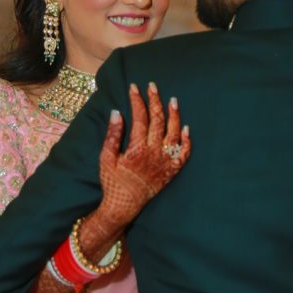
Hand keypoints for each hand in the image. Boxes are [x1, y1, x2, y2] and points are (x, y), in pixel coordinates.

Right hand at [77, 83, 190, 262]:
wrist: (125, 205)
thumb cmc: (113, 182)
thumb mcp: (106, 158)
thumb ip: (113, 135)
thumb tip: (117, 112)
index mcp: (137, 148)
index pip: (140, 117)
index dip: (137, 100)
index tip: (135, 87)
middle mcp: (154, 153)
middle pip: (158, 120)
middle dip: (155, 100)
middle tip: (153, 87)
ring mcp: (165, 161)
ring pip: (174, 133)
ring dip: (174, 115)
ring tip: (173, 101)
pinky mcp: (172, 170)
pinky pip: (184, 153)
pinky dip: (187, 140)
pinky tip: (186, 128)